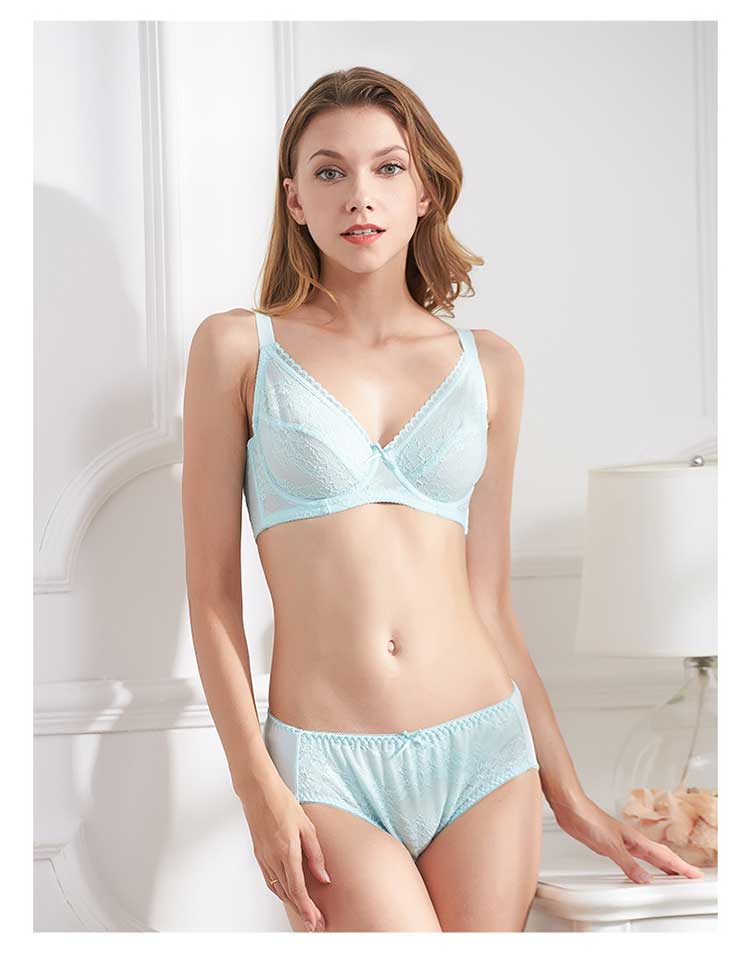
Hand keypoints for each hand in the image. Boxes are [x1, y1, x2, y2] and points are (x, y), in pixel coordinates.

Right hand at [240, 776, 331, 930]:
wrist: (258, 791)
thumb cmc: (283, 803)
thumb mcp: (306, 826)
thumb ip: (316, 854)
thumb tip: (324, 878)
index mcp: (287, 850)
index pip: (298, 889)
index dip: (307, 909)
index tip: (315, 922)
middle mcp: (273, 858)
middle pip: (288, 894)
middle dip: (302, 912)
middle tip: (315, 925)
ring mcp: (263, 857)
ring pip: (278, 889)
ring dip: (291, 904)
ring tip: (304, 914)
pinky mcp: (258, 855)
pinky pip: (270, 880)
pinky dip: (280, 892)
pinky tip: (288, 895)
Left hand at [551, 793, 705, 883]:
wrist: (571, 807)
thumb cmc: (588, 817)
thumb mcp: (609, 845)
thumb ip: (628, 863)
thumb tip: (646, 879)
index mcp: (636, 840)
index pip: (664, 856)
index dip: (681, 866)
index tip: (695, 875)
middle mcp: (632, 841)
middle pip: (660, 856)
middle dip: (677, 867)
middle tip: (692, 877)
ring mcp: (622, 842)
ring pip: (648, 857)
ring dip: (663, 866)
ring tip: (674, 876)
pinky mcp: (611, 844)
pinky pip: (634, 858)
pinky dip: (643, 866)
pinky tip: (641, 870)